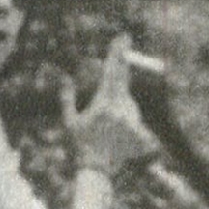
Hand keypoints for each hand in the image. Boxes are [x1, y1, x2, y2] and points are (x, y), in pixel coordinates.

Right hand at [67, 36, 159, 172]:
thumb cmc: (80, 146)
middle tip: (119, 73)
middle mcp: (121, 110)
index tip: (123, 37)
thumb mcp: (69, 120)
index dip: (118, 52)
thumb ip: (67, 98)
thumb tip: (66, 79)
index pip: (114, 70)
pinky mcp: (141, 137)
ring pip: (130, 107)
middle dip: (120, 77)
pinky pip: (138, 124)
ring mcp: (132, 124)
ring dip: (122, 111)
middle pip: (124, 85)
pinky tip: (120, 140)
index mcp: (104, 102)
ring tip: (110, 130)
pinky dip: (132, 128)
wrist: (97, 172)